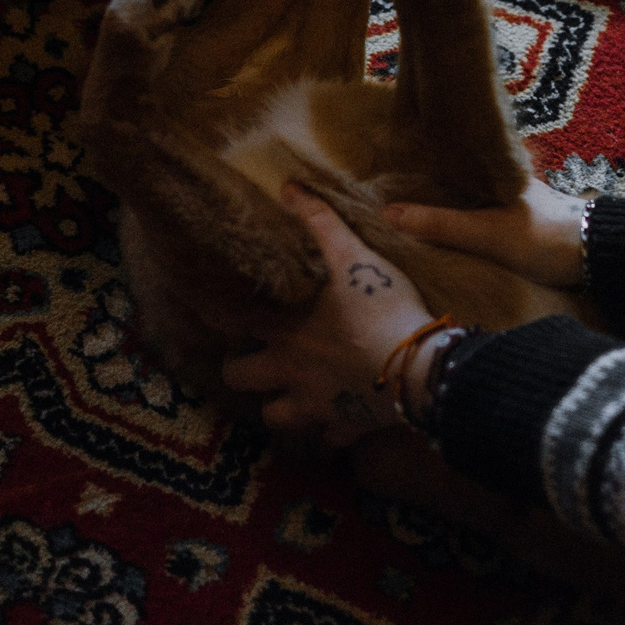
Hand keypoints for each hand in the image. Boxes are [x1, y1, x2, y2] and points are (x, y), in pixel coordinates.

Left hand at [220, 184, 437, 445]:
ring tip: (291, 394)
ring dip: (280, 407)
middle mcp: (288, 371)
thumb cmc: (381, 307)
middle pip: (239, 379)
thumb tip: (288, 187)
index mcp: (283, 330)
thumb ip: (320, 222)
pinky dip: (332, 429)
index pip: (229, 323)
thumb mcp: (352, 255)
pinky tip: (340, 418)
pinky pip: (330, 438)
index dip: (214, 316)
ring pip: (275, 418)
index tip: (207, 311)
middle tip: (255, 358)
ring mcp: (314, 405)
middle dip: (242, 371)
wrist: (417, 367)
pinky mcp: (345, 427)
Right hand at [382, 175, 585, 288]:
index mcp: (493, 170)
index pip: (444, 159)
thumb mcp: (486, 232)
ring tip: (409, 218)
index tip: (379, 170)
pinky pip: (484, 216)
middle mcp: (503, 179)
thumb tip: (386, 213)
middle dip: (426, 185)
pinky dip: (465, 221)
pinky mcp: (525, 223)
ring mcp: (515, 201)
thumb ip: (440, 224)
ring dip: (446, 205)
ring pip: (470, 197)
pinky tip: (451, 235)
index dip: (414, 163)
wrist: (599, 256)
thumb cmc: (544, 237)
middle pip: (455, 178)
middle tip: (386, 198)